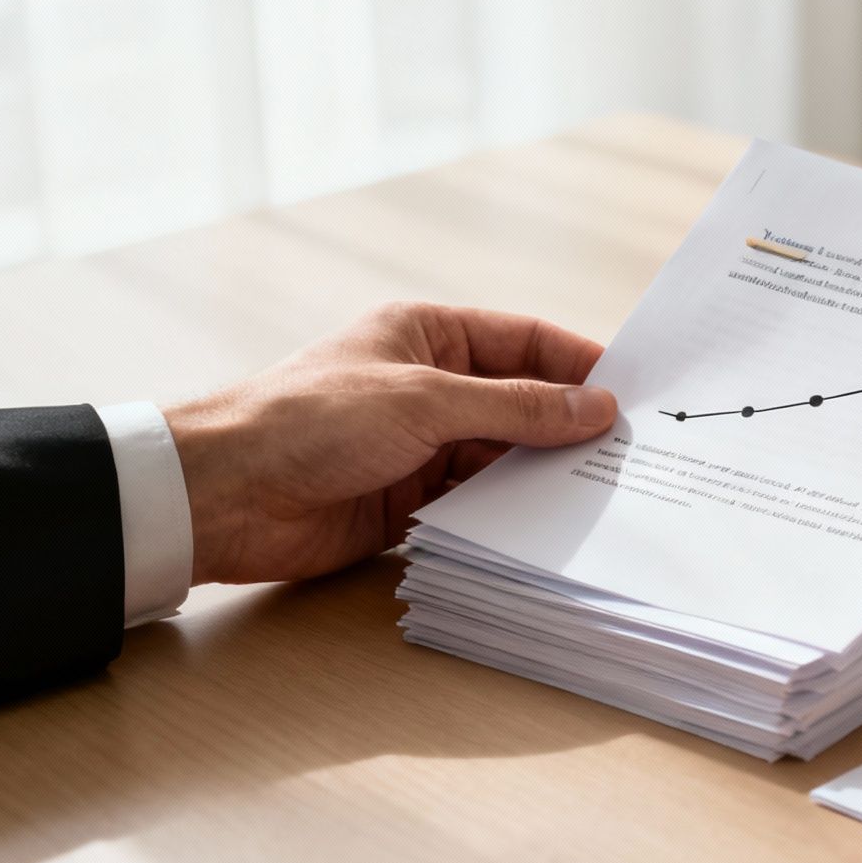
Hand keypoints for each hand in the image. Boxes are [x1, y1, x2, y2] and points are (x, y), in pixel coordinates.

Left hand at [164, 301, 614, 584]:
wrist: (225, 495)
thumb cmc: (310, 420)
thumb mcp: (425, 402)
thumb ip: (515, 407)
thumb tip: (595, 409)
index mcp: (428, 335)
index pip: (525, 341)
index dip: (580, 364)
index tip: (636, 392)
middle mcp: (430, 387)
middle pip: (521, 402)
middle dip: (571, 426)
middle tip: (637, 452)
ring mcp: (421, 446)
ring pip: (504, 456)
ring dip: (545, 474)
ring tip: (608, 494)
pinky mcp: (410, 501)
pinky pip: (478, 503)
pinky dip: (512, 513)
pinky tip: (554, 527)